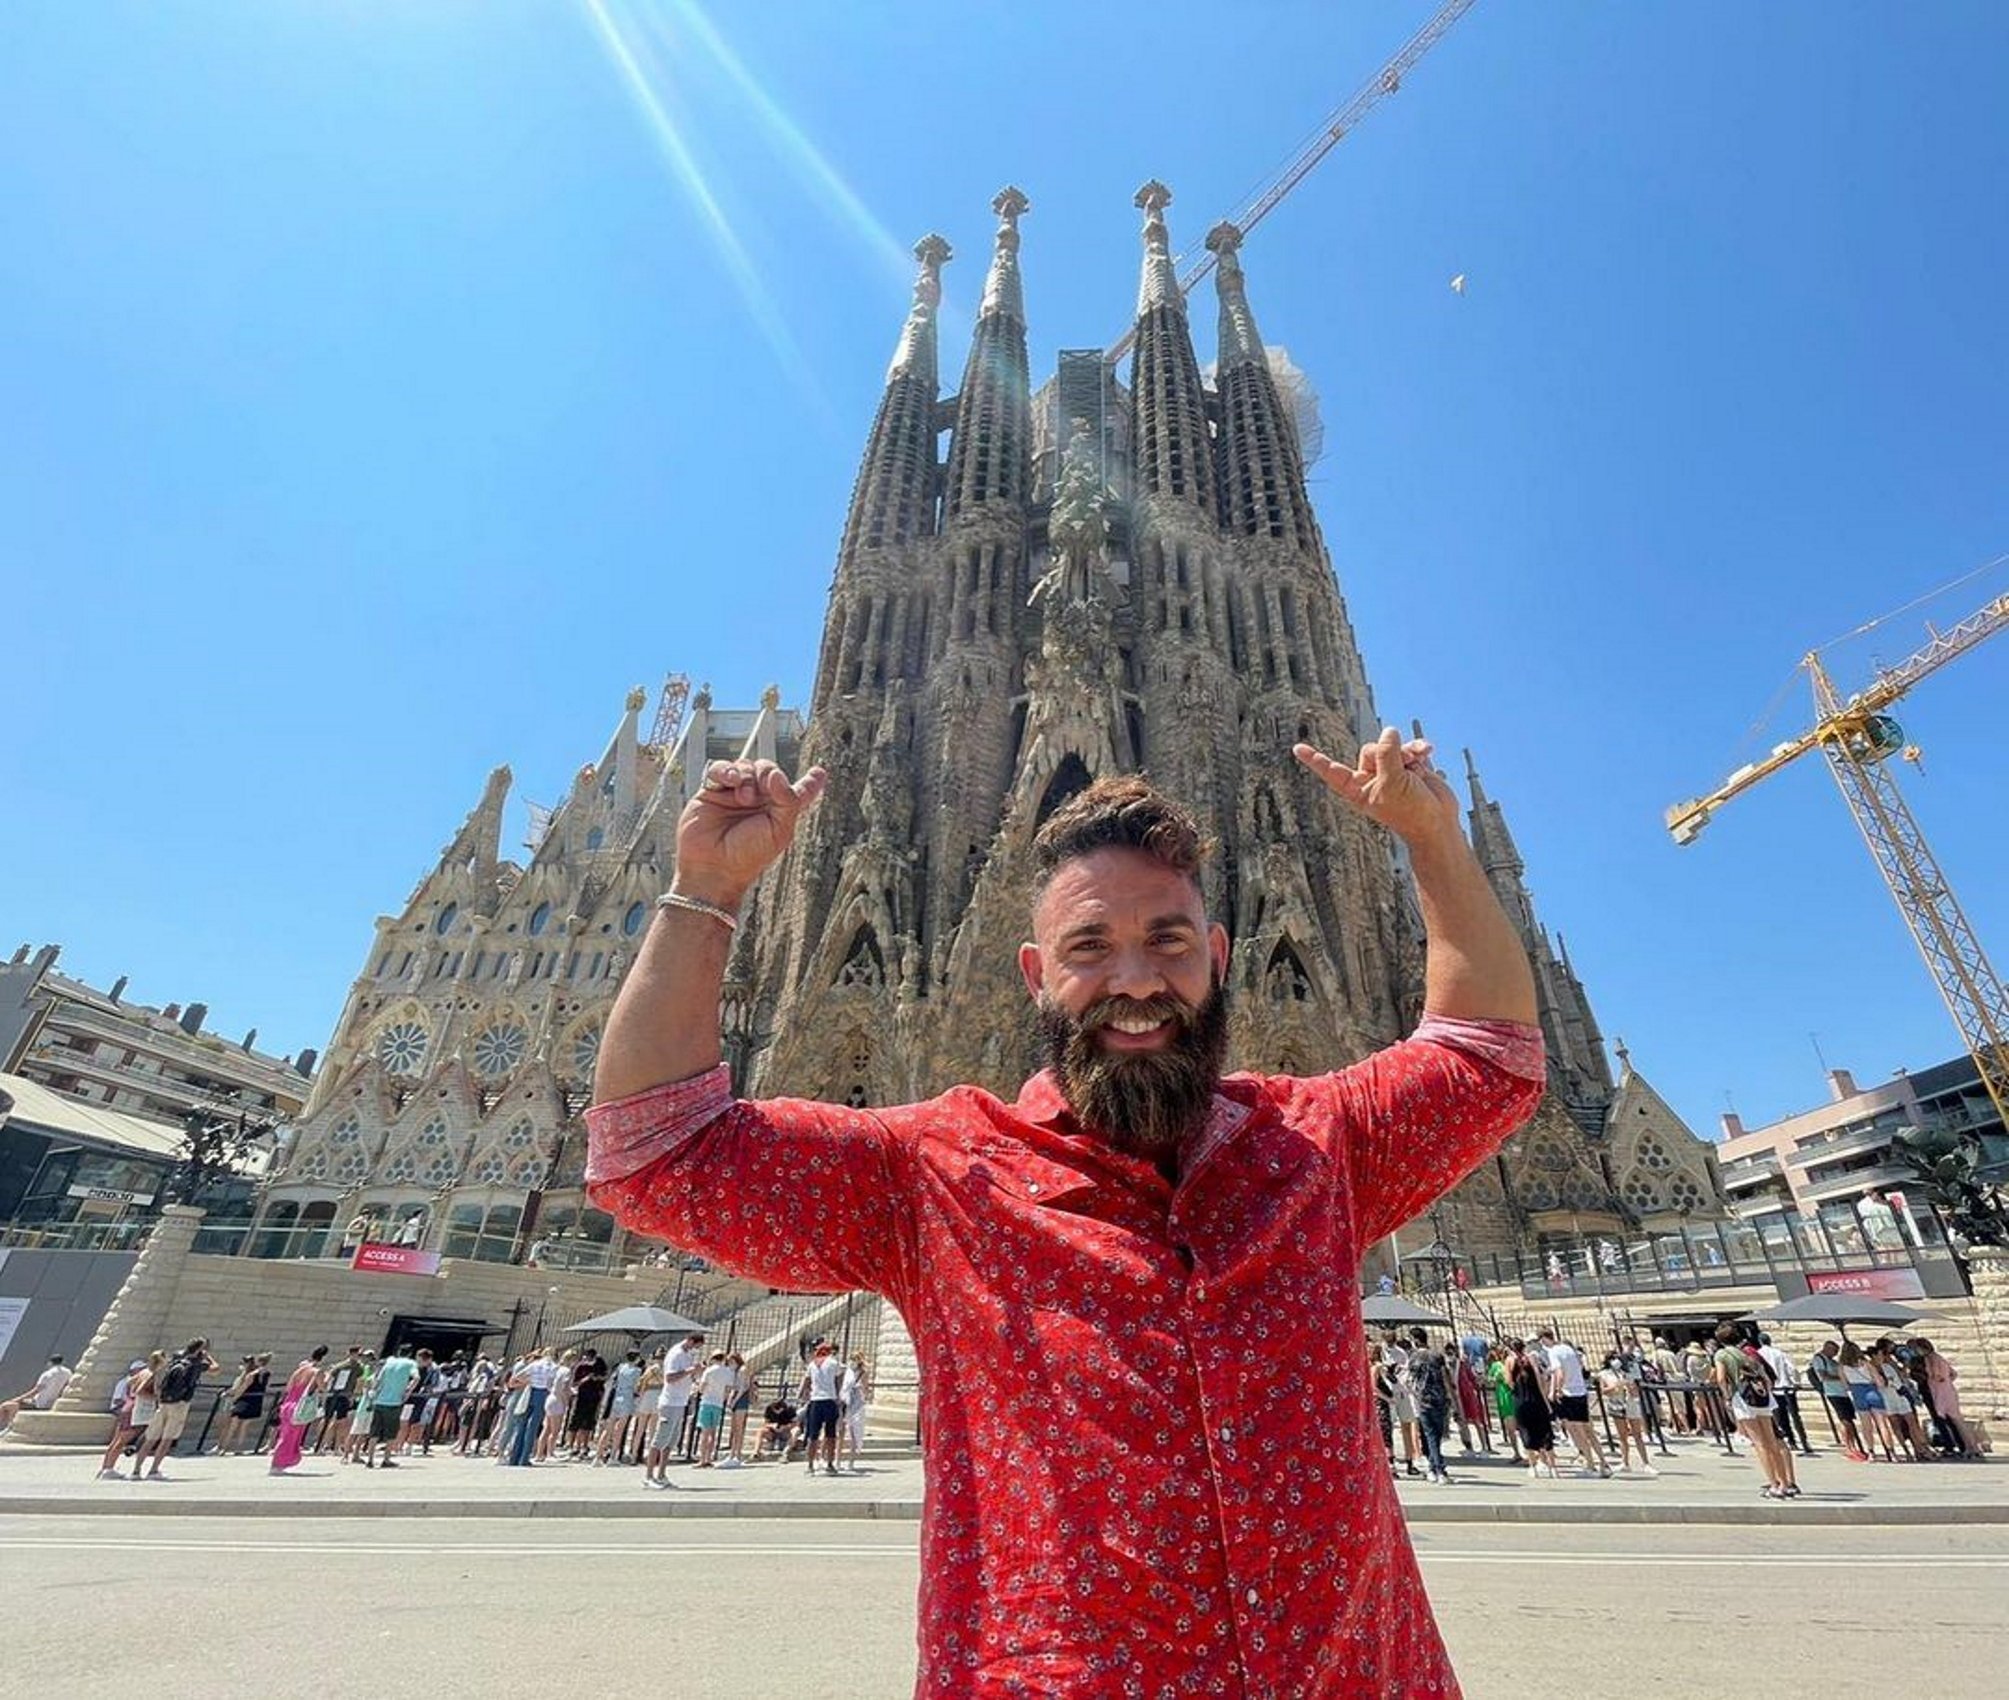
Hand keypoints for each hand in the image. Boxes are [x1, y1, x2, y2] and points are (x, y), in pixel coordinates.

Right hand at [673, 759, 828, 907]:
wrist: (712, 866)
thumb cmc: (747, 857)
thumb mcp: (779, 831)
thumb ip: (788, 800)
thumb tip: (777, 774)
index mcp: (779, 813)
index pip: (799, 792)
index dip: (811, 782)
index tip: (819, 773)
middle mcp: (758, 802)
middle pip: (769, 771)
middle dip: (768, 773)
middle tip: (765, 787)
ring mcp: (735, 795)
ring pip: (746, 766)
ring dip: (748, 776)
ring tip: (743, 797)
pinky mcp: (712, 792)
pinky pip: (721, 768)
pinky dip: (726, 770)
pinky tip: (730, 780)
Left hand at [1293, 728, 1458, 844]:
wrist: (1437, 822)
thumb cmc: (1410, 811)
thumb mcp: (1393, 781)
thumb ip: (1387, 754)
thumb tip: (1389, 731)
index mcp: (1357, 789)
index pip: (1332, 771)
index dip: (1316, 760)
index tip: (1297, 748)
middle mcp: (1371, 779)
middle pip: (1370, 749)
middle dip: (1389, 753)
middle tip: (1403, 770)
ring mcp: (1390, 771)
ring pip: (1391, 745)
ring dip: (1406, 751)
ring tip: (1418, 762)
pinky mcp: (1408, 766)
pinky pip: (1408, 747)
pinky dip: (1417, 749)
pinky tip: (1427, 751)